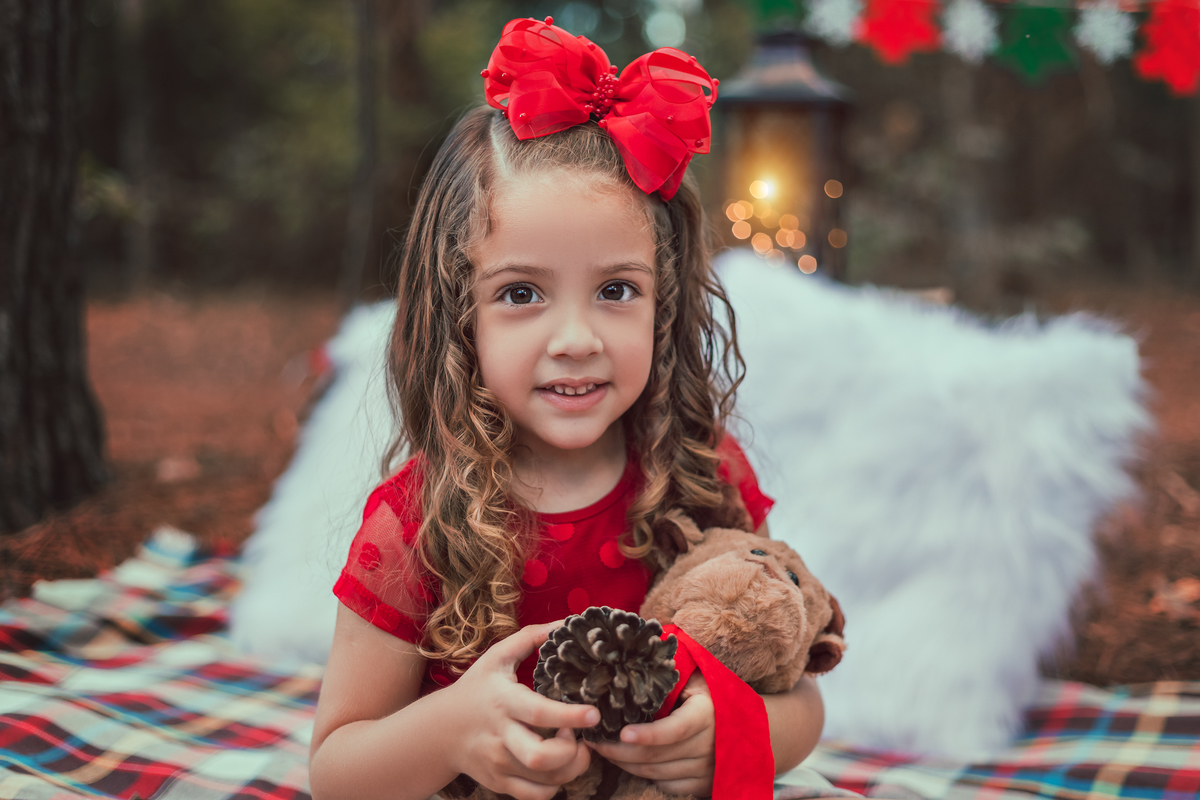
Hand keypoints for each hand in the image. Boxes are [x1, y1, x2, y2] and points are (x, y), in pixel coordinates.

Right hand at [450, 622, 597, 799]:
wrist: (440, 730)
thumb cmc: (476, 688)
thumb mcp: (497, 657)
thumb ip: (531, 638)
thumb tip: (566, 622)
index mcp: (503, 702)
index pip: (540, 713)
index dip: (571, 716)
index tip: (594, 714)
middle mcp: (501, 736)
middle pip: (539, 758)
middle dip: (571, 753)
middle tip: (578, 736)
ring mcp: (499, 764)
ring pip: (544, 781)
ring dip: (571, 769)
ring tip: (573, 748)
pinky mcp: (500, 782)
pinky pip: (536, 795)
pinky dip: (555, 786)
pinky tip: (558, 766)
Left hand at [590, 673, 714, 796]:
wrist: (738, 719)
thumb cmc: (705, 692)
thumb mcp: (692, 679)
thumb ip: (667, 681)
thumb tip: (630, 671)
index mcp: (706, 713)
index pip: (675, 729)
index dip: (647, 734)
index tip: (622, 732)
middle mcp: (709, 744)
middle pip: (657, 756)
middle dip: (620, 751)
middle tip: (595, 741)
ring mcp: (707, 768)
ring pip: (656, 773)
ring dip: (626, 764)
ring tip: (604, 750)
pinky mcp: (703, 784)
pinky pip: (667, 786)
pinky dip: (644, 776)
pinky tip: (629, 762)